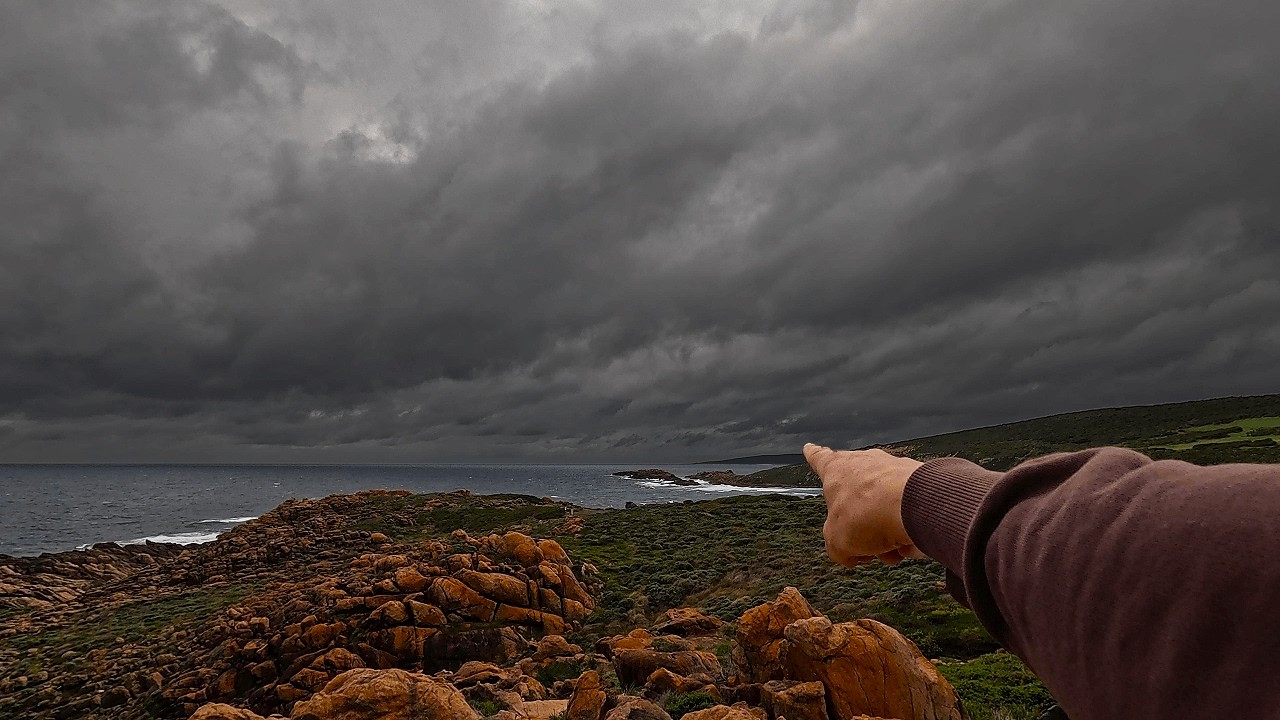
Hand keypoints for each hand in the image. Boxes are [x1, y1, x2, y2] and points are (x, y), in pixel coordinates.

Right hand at [804, 443, 927, 565]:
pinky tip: (909, 542)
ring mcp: (893, 469)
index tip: (810, 448)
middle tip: (863, 542)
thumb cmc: (870, 514)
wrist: (915, 507)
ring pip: (883, 510)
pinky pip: (907, 512)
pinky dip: (907, 530)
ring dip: (886, 535)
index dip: (813, 455)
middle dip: (860, 525)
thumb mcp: (837, 542)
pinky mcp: (918, 481)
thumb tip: (849, 554)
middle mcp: (865, 463)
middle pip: (856, 498)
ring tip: (890, 548)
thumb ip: (838, 548)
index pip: (820, 459)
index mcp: (837, 470)